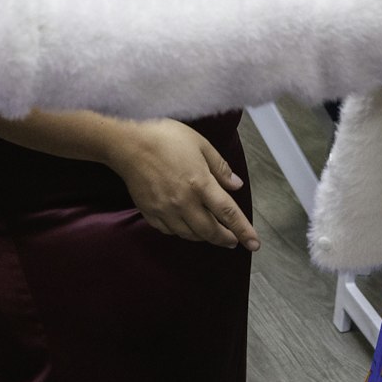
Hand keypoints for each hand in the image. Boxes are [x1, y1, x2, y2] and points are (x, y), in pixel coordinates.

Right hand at [105, 120, 259, 250]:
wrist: (128, 142)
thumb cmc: (165, 137)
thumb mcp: (200, 144)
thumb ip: (220, 167)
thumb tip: (236, 185)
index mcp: (200, 184)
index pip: (228, 213)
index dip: (244, 231)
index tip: (254, 244)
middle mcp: (184, 202)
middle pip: (210, 230)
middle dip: (225, 239)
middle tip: (233, 240)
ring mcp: (165, 210)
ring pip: (190, 234)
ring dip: (204, 237)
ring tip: (212, 233)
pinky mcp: (150, 212)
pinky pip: (170, 231)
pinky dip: (182, 232)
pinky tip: (186, 226)